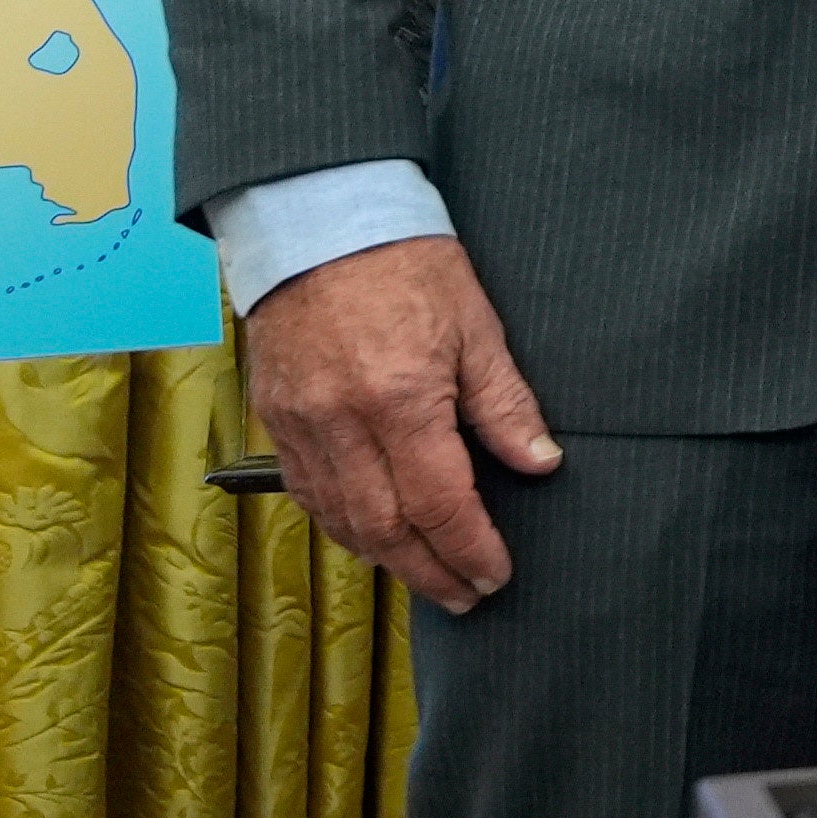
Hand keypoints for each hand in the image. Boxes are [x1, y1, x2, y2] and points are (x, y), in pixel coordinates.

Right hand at [237, 235, 560, 612]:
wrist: (318, 221)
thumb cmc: (405, 263)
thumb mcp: (476, 326)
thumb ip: (505, 404)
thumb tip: (541, 463)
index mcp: (400, 400)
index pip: (439, 504)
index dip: (470, 549)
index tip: (495, 575)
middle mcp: (342, 423)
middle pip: (385, 528)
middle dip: (430, 573)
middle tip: (467, 596)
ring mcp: (300, 423)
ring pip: (340, 519)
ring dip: (385, 558)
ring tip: (427, 576)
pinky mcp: (275, 417)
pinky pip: (307, 492)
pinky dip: (342, 524)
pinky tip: (371, 535)